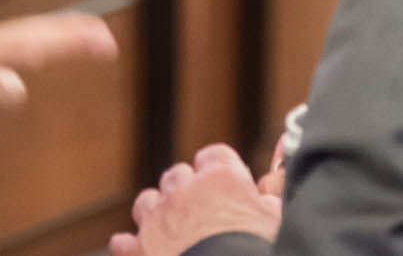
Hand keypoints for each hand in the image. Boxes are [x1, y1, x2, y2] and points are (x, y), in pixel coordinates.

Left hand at [111, 145, 280, 255]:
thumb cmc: (258, 253)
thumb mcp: (278, 223)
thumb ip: (274, 194)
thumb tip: (273, 178)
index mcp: (221, 181)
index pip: (214, 157)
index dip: (219, 173)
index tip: (226, 190)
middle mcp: (184, 193)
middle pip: (178, 176)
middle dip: (186, 192)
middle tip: (202, 216)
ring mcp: (157, 222)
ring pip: (148, 202)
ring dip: (158, 214)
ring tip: (172, 235)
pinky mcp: (137, 251)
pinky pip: (124, 241)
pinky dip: (132, 247)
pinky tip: (145, 254)